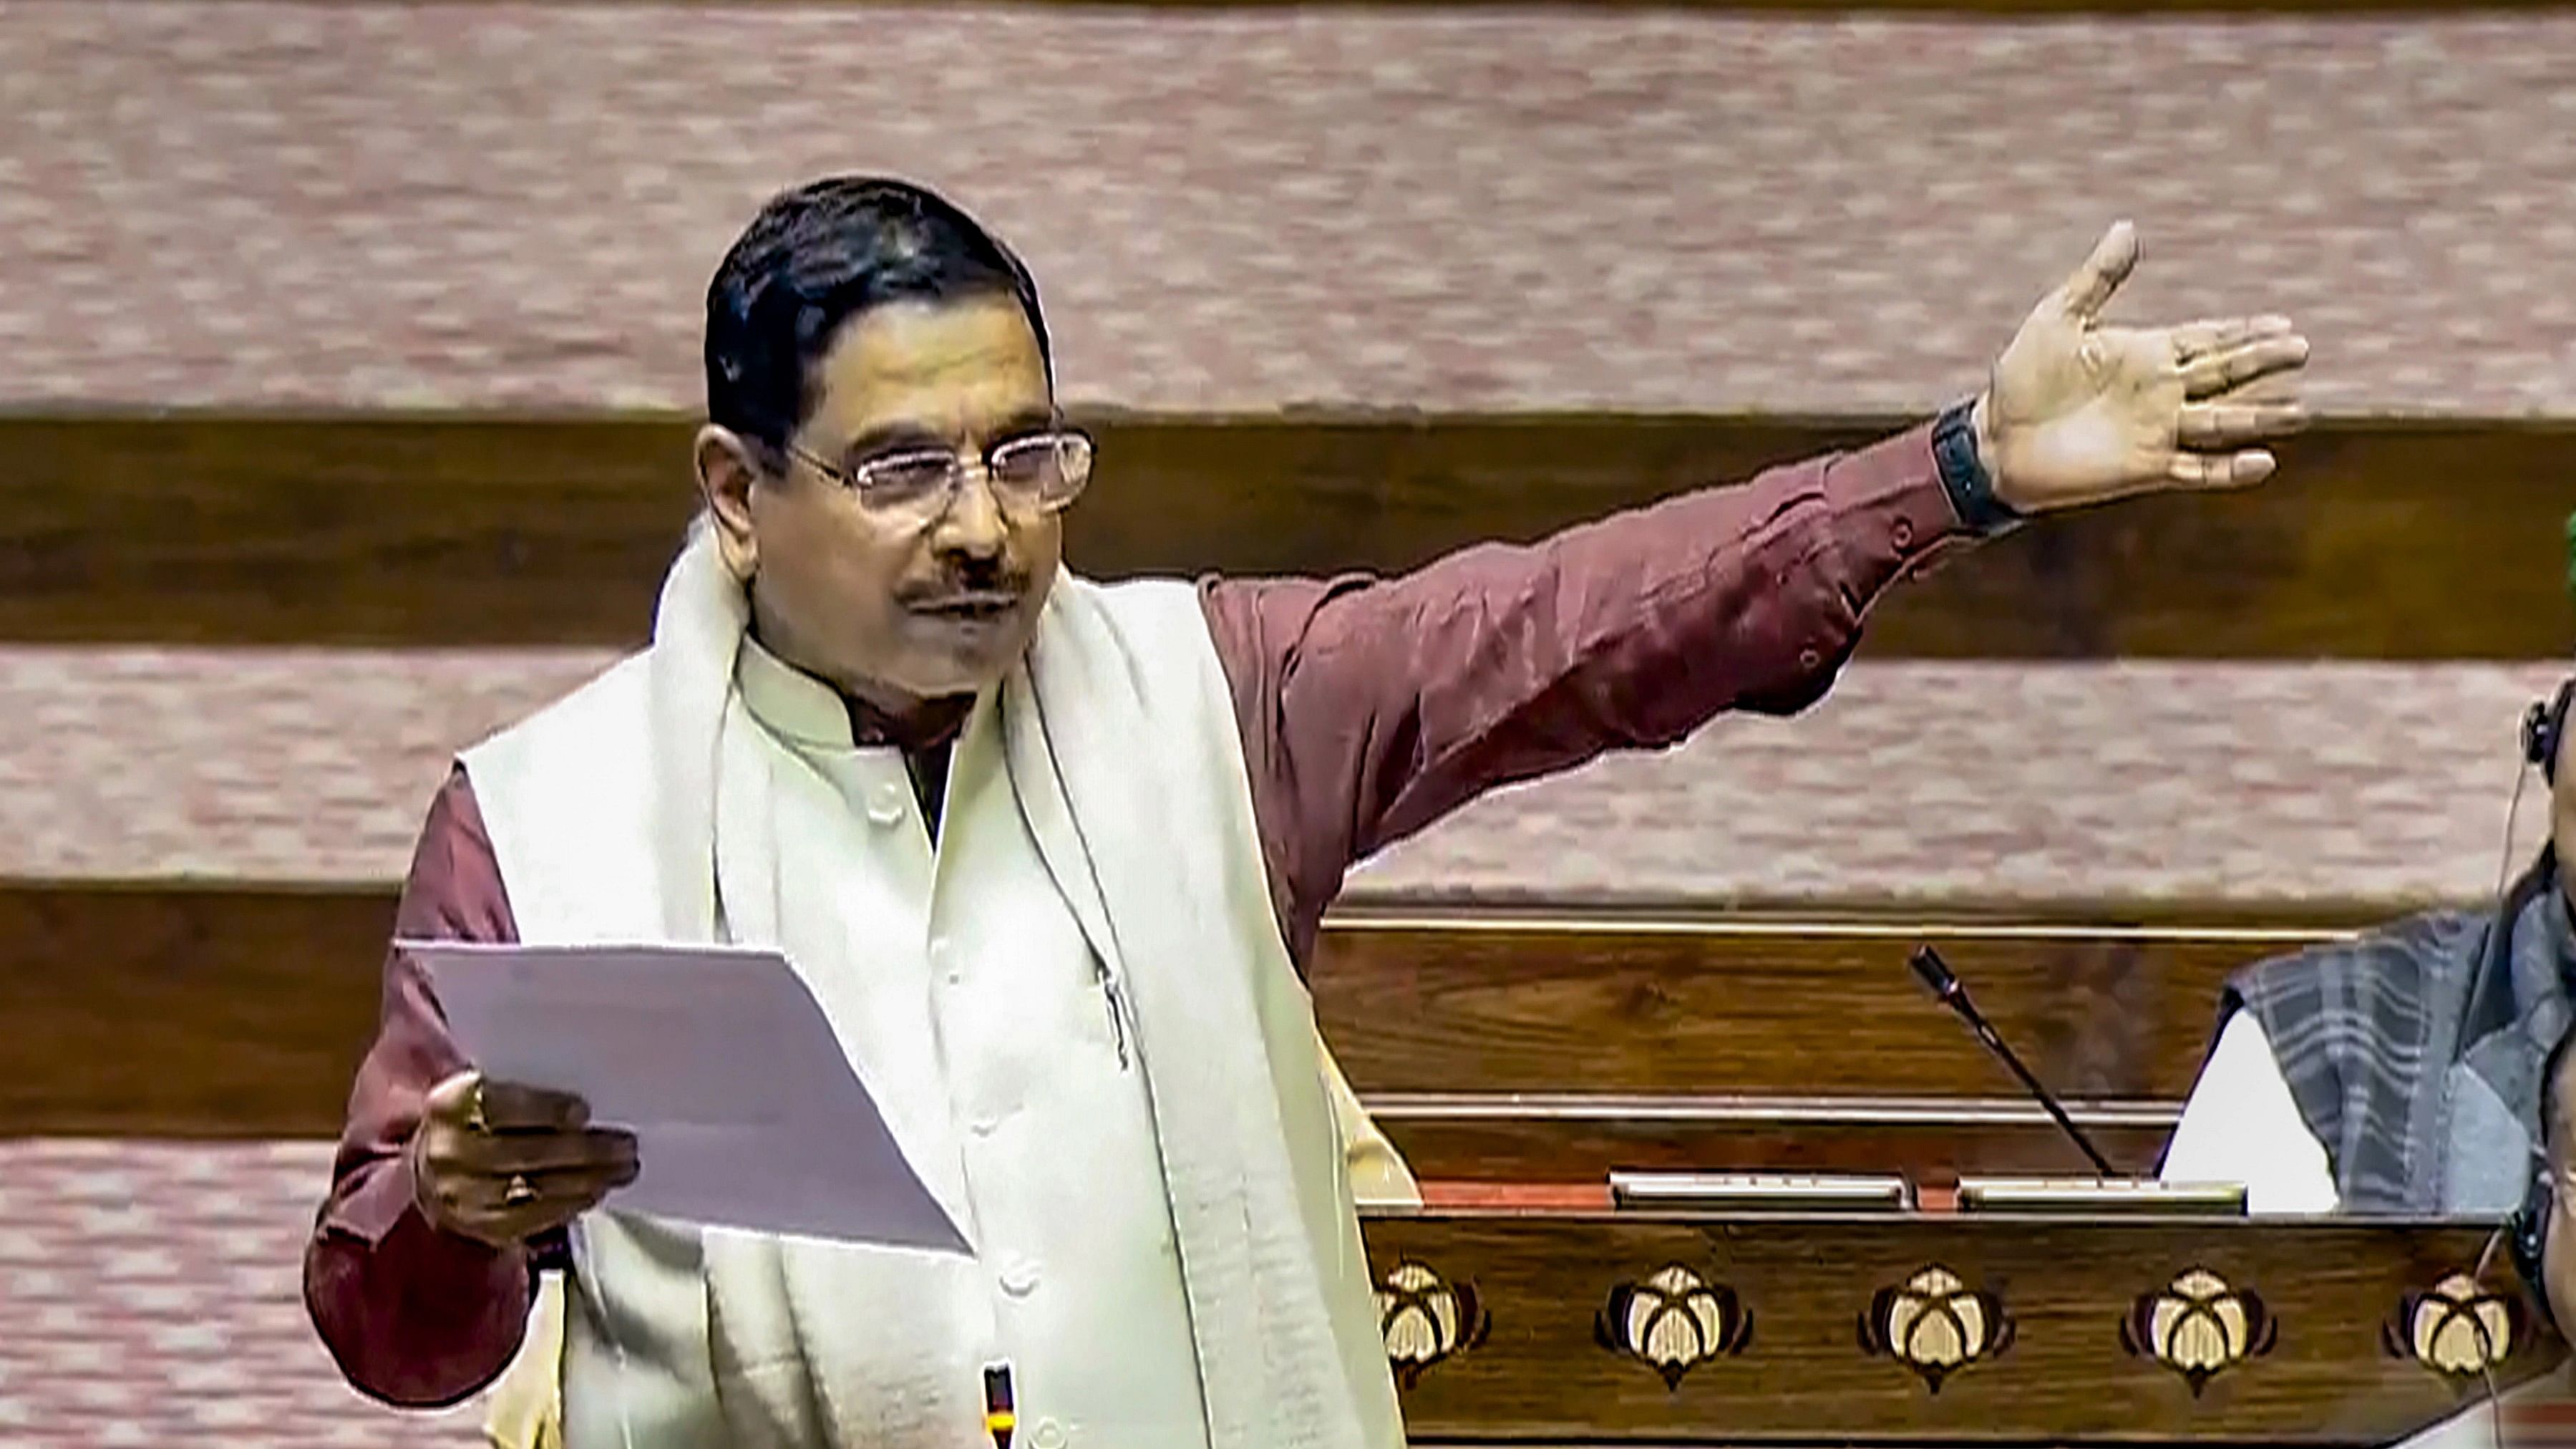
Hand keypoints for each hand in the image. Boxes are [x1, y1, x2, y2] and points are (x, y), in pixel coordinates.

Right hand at [410, 1070, 638, 1248]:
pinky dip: (570, 1205)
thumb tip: (588, 1103)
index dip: (543, 1110)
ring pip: (533, 1190)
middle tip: (625, 1145)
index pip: (498, 1106)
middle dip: (583, 1151)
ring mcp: (461, 1196)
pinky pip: (531, 1220)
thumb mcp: (482, 1091)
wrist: (428, 1167)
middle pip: (524, 1153)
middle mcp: (449, 1153)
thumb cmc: (475, 1119)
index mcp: (449, 1106)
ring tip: (623, 1169)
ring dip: (587, 1180)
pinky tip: (596, 1191)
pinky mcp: (478, 1227)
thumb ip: (522, 1090)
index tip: (584, 1111)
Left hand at [1977, 221, 2310, 513]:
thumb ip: (2097, 278)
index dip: (2245, 331)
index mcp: (2145, 351)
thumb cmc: (2021, 379)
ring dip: (2260, 416)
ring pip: (2223, 421)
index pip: (2208, 338)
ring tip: (2302, 410)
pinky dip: (2229, 469)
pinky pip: (2198, 469)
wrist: (1995, 441)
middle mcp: (2160, 391)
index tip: (2284, 322)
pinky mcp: (2145, 467)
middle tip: (2302, 349)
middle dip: (2263, 362)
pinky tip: (2264, 462)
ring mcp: (2156, 430)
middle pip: (2226, 373)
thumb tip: (2126, 227)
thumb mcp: (2058, 318)